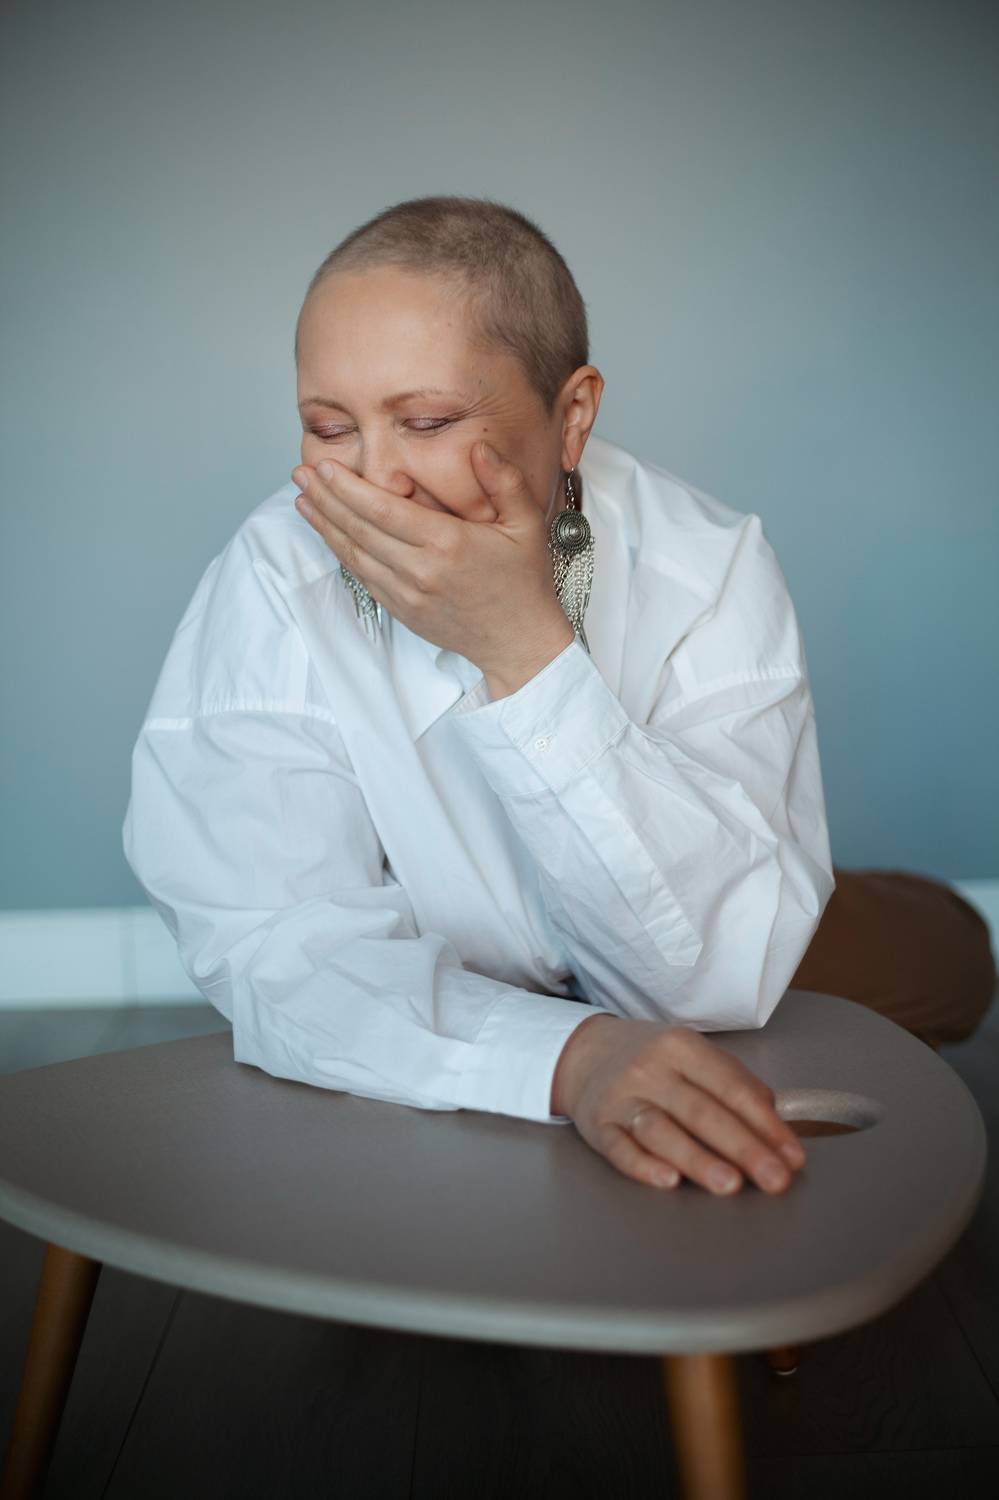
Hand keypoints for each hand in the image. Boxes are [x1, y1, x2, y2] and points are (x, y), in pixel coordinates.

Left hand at [291, 442, 573, 679]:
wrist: (519, 642)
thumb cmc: (523, 581)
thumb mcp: (527, 524)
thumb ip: (504, 481)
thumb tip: (479, 446)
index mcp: (448, 544)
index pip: (384, 511)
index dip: (348, 488)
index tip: (325, 467)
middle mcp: (421, 570)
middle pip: (359, 529)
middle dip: (325, 499)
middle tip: (301, 473)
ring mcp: (408, 594)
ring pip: (354, 555)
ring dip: (325, 526)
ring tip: (303, 499)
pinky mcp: (402, 610)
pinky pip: (363, 577)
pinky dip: (341, 552)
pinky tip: (329, 533)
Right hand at [550, 1013, 806, 1194]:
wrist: (586, 1053)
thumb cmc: (653, 1060)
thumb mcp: (693, 1055)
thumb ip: (734, 1083)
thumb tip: (775, 1122)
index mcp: (681, 1047)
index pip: (731, 1087)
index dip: (766, 1124)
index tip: (792, 1156)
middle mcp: (649, 1069)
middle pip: (701, 1111)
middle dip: (743, 1148)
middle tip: (775, 1179)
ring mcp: (620, 1098)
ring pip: (662, 1131)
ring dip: (698, 1159)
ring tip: (730, 1185)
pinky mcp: (597, 1125)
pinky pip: (620, 1149)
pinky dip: (644, 1166)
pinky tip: (669, 1181)